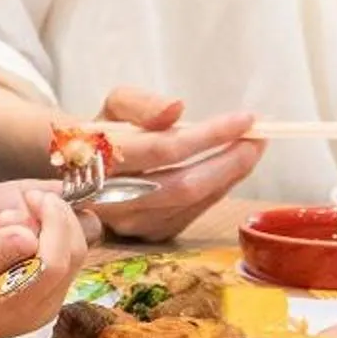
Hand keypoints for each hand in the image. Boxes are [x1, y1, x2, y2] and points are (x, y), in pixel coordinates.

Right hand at [0, 184, 82, 337]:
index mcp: (18, 306)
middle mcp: (41, 309)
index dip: (55, 223)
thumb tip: (28, 234)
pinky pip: (61, 262)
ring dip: (56, 226)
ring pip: (72, 257)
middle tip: (31, 196)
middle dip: (61, 219)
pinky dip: (52, 238)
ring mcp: (45, 305)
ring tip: (23, 212)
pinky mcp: (42, 298)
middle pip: (73, 256)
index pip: (57, 261)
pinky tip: (24, 230)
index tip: (36, 196)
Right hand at [86, 88, 260, 242]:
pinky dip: (217, 190)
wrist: (78, 171)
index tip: (245, 118)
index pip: (164, 148)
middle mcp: (112, 198)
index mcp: (100, 159)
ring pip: (191, 202)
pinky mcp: (147, 234)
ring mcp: (130, 222)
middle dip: (230, 161)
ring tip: (251, 149)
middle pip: (184, 184)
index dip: (210, 134)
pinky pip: (192, 213)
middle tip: (259, 138)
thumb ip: (141, 103)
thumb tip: (177, 108)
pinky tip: (228, 170)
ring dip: (230, 175)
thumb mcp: (112, 106)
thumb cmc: (102, 133)